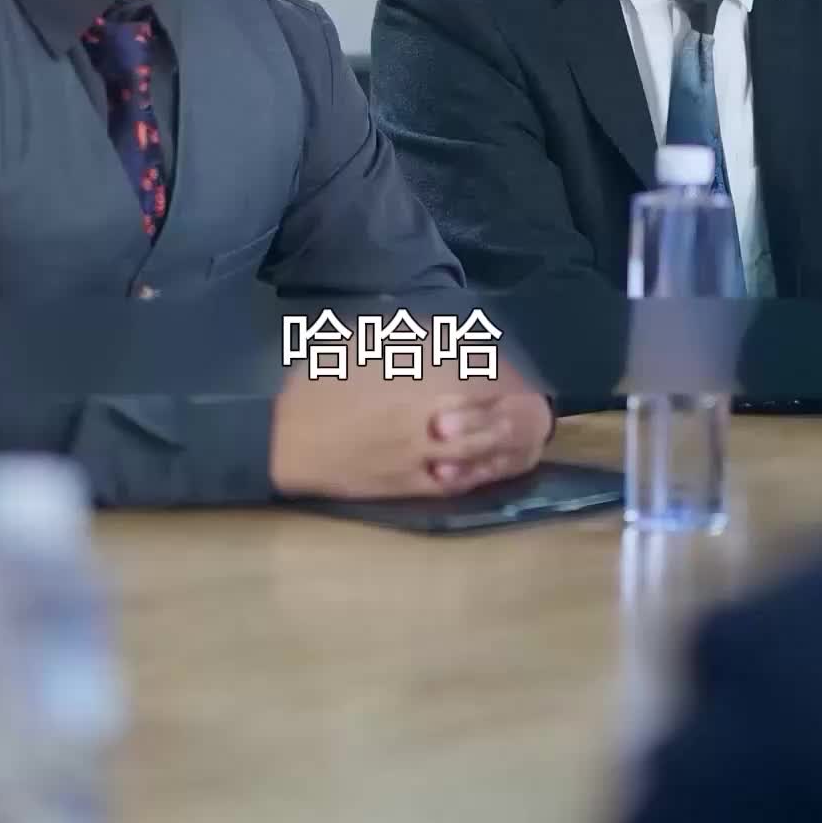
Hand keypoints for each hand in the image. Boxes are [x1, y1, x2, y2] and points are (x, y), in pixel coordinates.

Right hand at [269, 360, 549, 500]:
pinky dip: (485, 471)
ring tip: (528, 435)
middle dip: (524, 410)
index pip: (490, 373)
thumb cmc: (323, 382)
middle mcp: (434, 411)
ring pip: (488, 449)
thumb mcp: (368, 339)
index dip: (509, 375)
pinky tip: (495, 463)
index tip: (512, 374)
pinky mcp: (416, 484)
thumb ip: (416, 338)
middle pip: (500, 413)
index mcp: (422, 371)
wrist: (288, 438)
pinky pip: (464, 480)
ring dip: (513, 442)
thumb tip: (454, 339)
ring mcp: (428, 452)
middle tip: (533, 407)